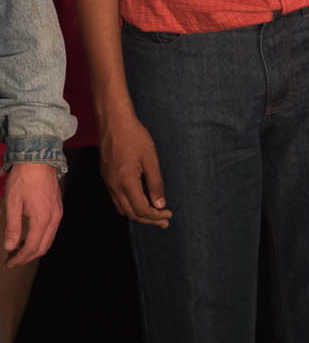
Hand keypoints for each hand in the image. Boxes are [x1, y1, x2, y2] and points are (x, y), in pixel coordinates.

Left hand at [4, 163, 62, 266]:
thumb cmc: (23, 178)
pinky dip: (41, 239)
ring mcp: (57, 213)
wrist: (39, 158)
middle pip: (43, 247)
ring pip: (49, 239)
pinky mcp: (57, 208)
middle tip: (13, 260)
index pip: (32, 247)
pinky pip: (51, 230)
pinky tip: (30, 236)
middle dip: (28, 257)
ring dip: (35, 248)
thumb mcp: (12, 203)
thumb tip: (10, 246)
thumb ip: (12, 227)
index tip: (9, 262)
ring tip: (19, 250)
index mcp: (42, 219)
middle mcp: (53, 218)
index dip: (20, 258)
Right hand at [100, 108, 172, 224]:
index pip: (142, 209)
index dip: (156, 216)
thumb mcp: (151, 159)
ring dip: (139, 214)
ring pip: (122, 208)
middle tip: (164, 221)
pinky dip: (129, 205)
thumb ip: (155, 184)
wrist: (114, 121)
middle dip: (149, 219)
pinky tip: (141, 201)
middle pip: (131, 213)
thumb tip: (159, 204)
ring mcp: (108, 181)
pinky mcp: (107, 176)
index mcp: (126, 182)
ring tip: (155, 214)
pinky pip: (117, 199)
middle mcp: (114, 185)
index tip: (168, 215)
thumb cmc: (134, 136)